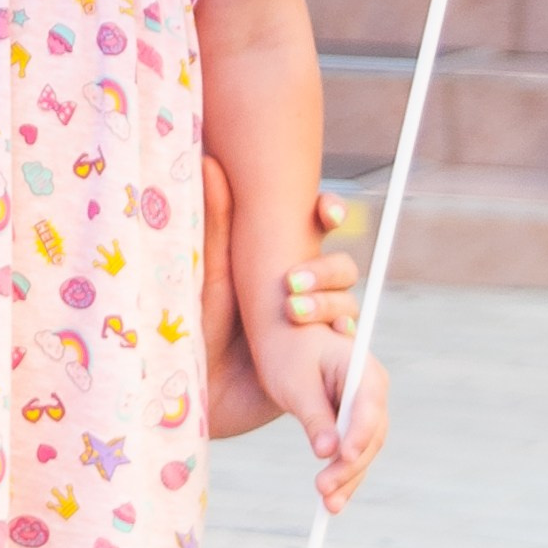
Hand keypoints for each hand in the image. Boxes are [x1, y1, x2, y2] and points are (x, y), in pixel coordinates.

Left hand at [199, 168, 358, 418]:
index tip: (327, 212)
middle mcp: (305, 290)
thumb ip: (215, 222)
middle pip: (341, 267)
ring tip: (294, 313)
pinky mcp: (323, 361)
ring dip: (332, 304)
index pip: (318, 226)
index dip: (331, 211)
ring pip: (346, 304)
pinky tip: (332, 335)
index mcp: (280, 260)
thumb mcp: (209, 274)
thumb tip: (209, 160)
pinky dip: (345, 337)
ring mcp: (317, 326)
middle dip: (327, 269)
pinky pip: (348, 346)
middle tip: (291, 282)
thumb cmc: (199, 324)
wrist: (200, 387)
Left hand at [245, 310, 385, 514]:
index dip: (358, 434)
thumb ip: (314, 417)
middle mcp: (372, 390)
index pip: (368, 407)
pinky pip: (353, 453)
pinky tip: (332, 502)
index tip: (343, 457)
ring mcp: (366, 408)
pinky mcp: (353, 423)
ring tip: (327, 506)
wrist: (283, 337)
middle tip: (323, 490)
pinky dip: (343, 476)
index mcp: (362, 369)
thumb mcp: (295, 384)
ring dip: (347, 478)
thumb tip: (328, 453)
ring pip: (364, 450)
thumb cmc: (286, 351)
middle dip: (349, 466)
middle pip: (370, 435)